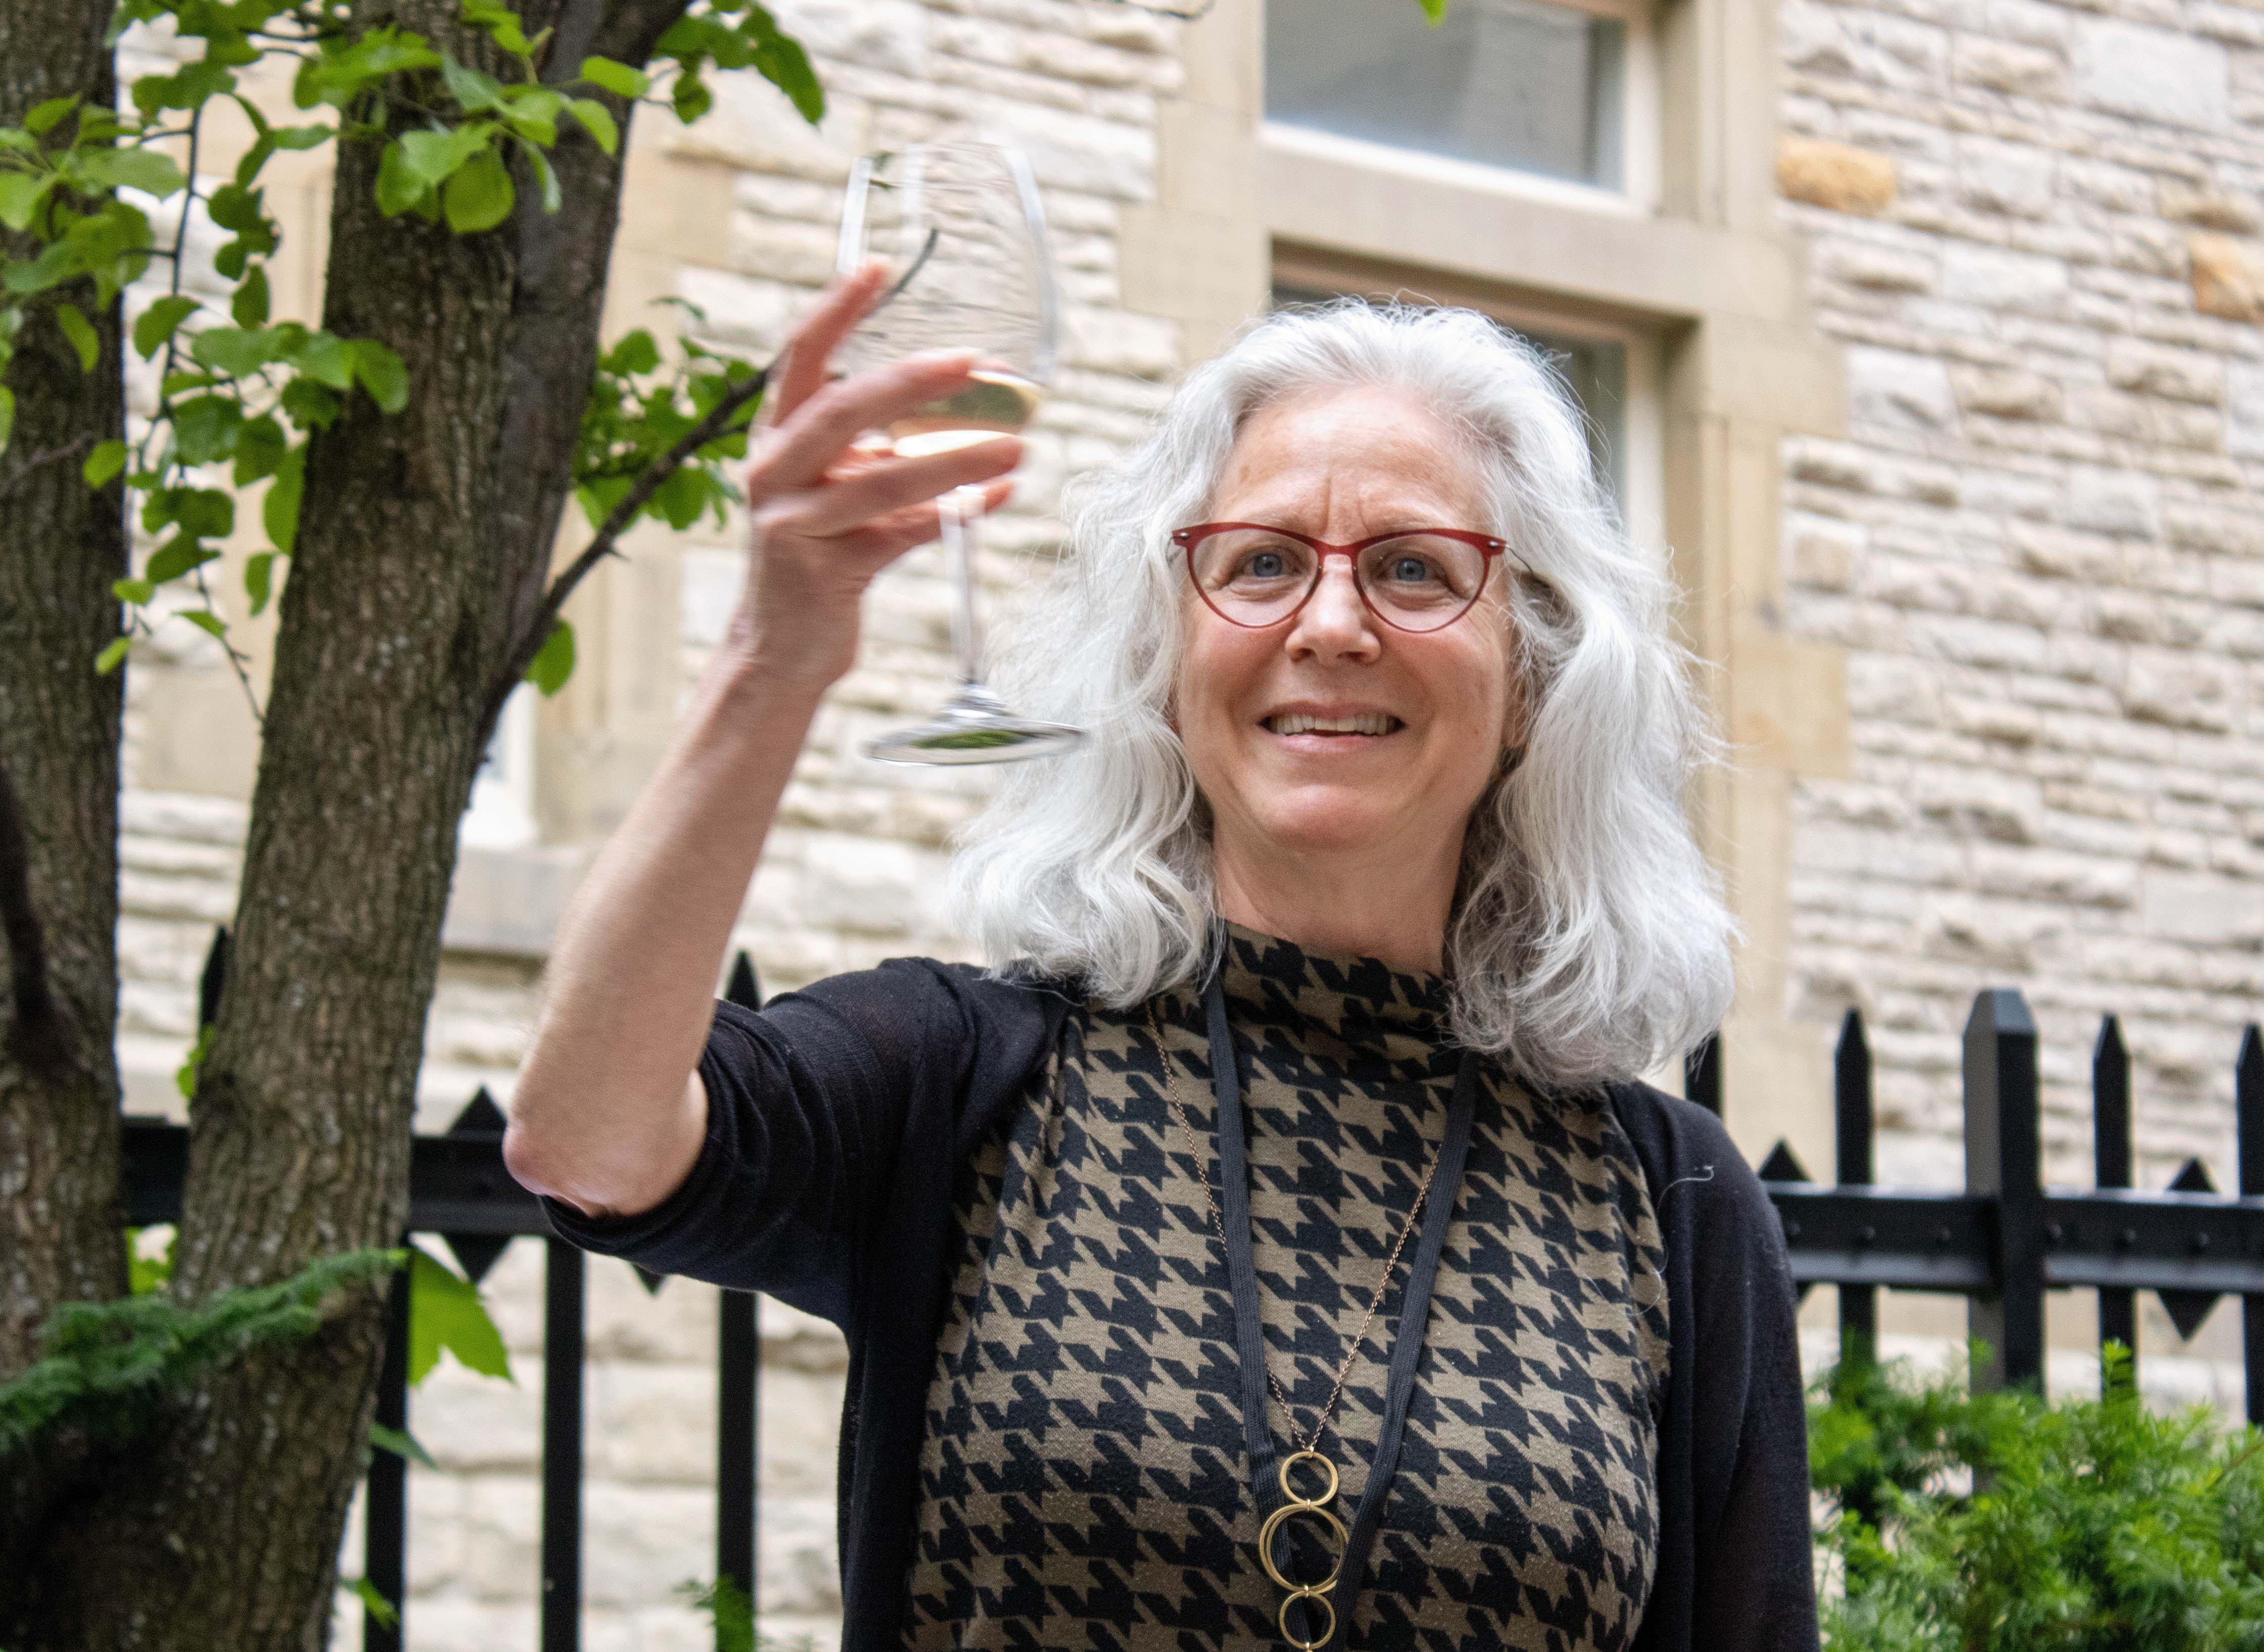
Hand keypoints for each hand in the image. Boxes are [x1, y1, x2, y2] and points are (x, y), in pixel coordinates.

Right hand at [727, 261, 1021, 688]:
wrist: (782, 647)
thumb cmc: (822, 558)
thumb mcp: (843, 492)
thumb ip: (886, 454)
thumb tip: (981, 416)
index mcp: (778, 438)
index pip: (801, 357)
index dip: (835, 310)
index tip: (878, 267)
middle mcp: (775, 471)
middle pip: (842, 409)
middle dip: (909, 380)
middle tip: (973, 360)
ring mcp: (793, 522)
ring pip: (882, 480)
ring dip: (956, 460)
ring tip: (1018, 446)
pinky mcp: (824, 573)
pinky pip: (903, 534)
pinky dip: (956, 516)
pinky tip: (1001, 499)